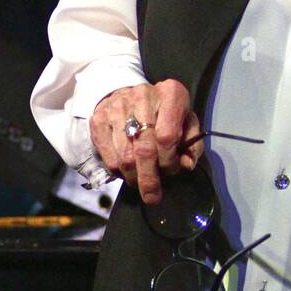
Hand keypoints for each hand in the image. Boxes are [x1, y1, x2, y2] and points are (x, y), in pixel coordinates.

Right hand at [89, 79, 203, 204]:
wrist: (131, 95)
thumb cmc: (165, 114)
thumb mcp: (186, 123)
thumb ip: (192, 145)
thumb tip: (187, 165)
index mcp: (170, 94)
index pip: (167, 136)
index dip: (169, 160)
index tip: (171, 172)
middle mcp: (142, 96)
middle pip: (144, 149)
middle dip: (149, 178)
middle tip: (152, 196)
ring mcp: (117, 107)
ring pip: (125, 156)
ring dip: (134, 177)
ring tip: (140, 182)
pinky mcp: (98, 119)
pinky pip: (108, 156)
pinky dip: (118, 171)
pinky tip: (126, 172)